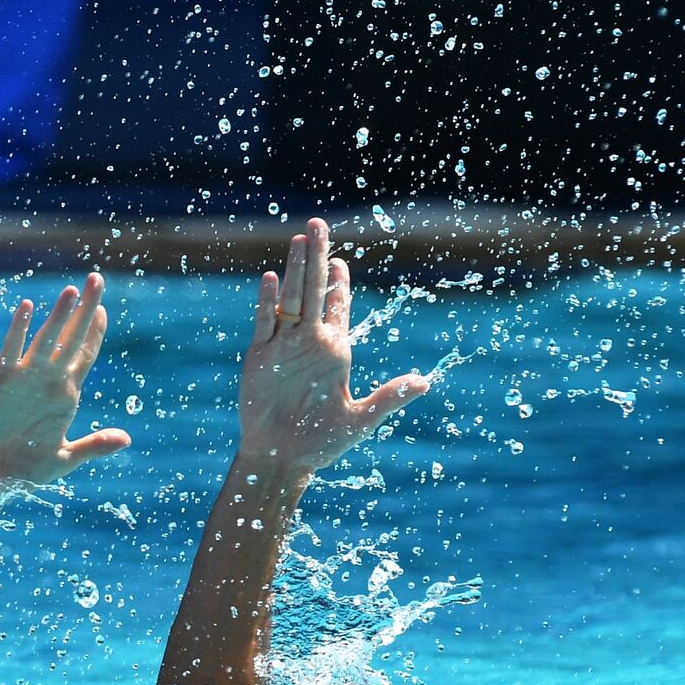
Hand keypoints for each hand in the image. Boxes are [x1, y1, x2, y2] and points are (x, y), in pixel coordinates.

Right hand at [0, 273, 129, 483]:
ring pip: (47, 339)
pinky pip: (12, 351)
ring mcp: (25, 378)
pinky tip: (26, 307)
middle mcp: (48, 381)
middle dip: (86, 308)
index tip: (104, 307)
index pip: (86, 354)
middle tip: (97, 278)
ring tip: (72, 290)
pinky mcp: (0, 382)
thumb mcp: (62, 459)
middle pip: (73, 338)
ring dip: (60, 315)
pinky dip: (19, 330)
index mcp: (65, 395)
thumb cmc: (21, 470)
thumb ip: (93, 446)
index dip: (96, 331)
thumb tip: (126, 438)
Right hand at [240, 217, 428, 470]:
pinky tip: (271, 279)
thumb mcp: (361, 419)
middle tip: (318, 225)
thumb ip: (389, 398)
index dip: (339, 283)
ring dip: (294, 269)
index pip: (337, 308)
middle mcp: (308, 344)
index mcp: (334, 353)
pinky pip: (264, 323)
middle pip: (313, 291)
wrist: (281, 459)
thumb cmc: (321, 444)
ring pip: (290, 299)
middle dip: (316, 257)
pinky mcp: (259, 358)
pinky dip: (267, 302)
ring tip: (299, 239)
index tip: (341, 259)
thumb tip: (425, 382)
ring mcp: (282, 348)